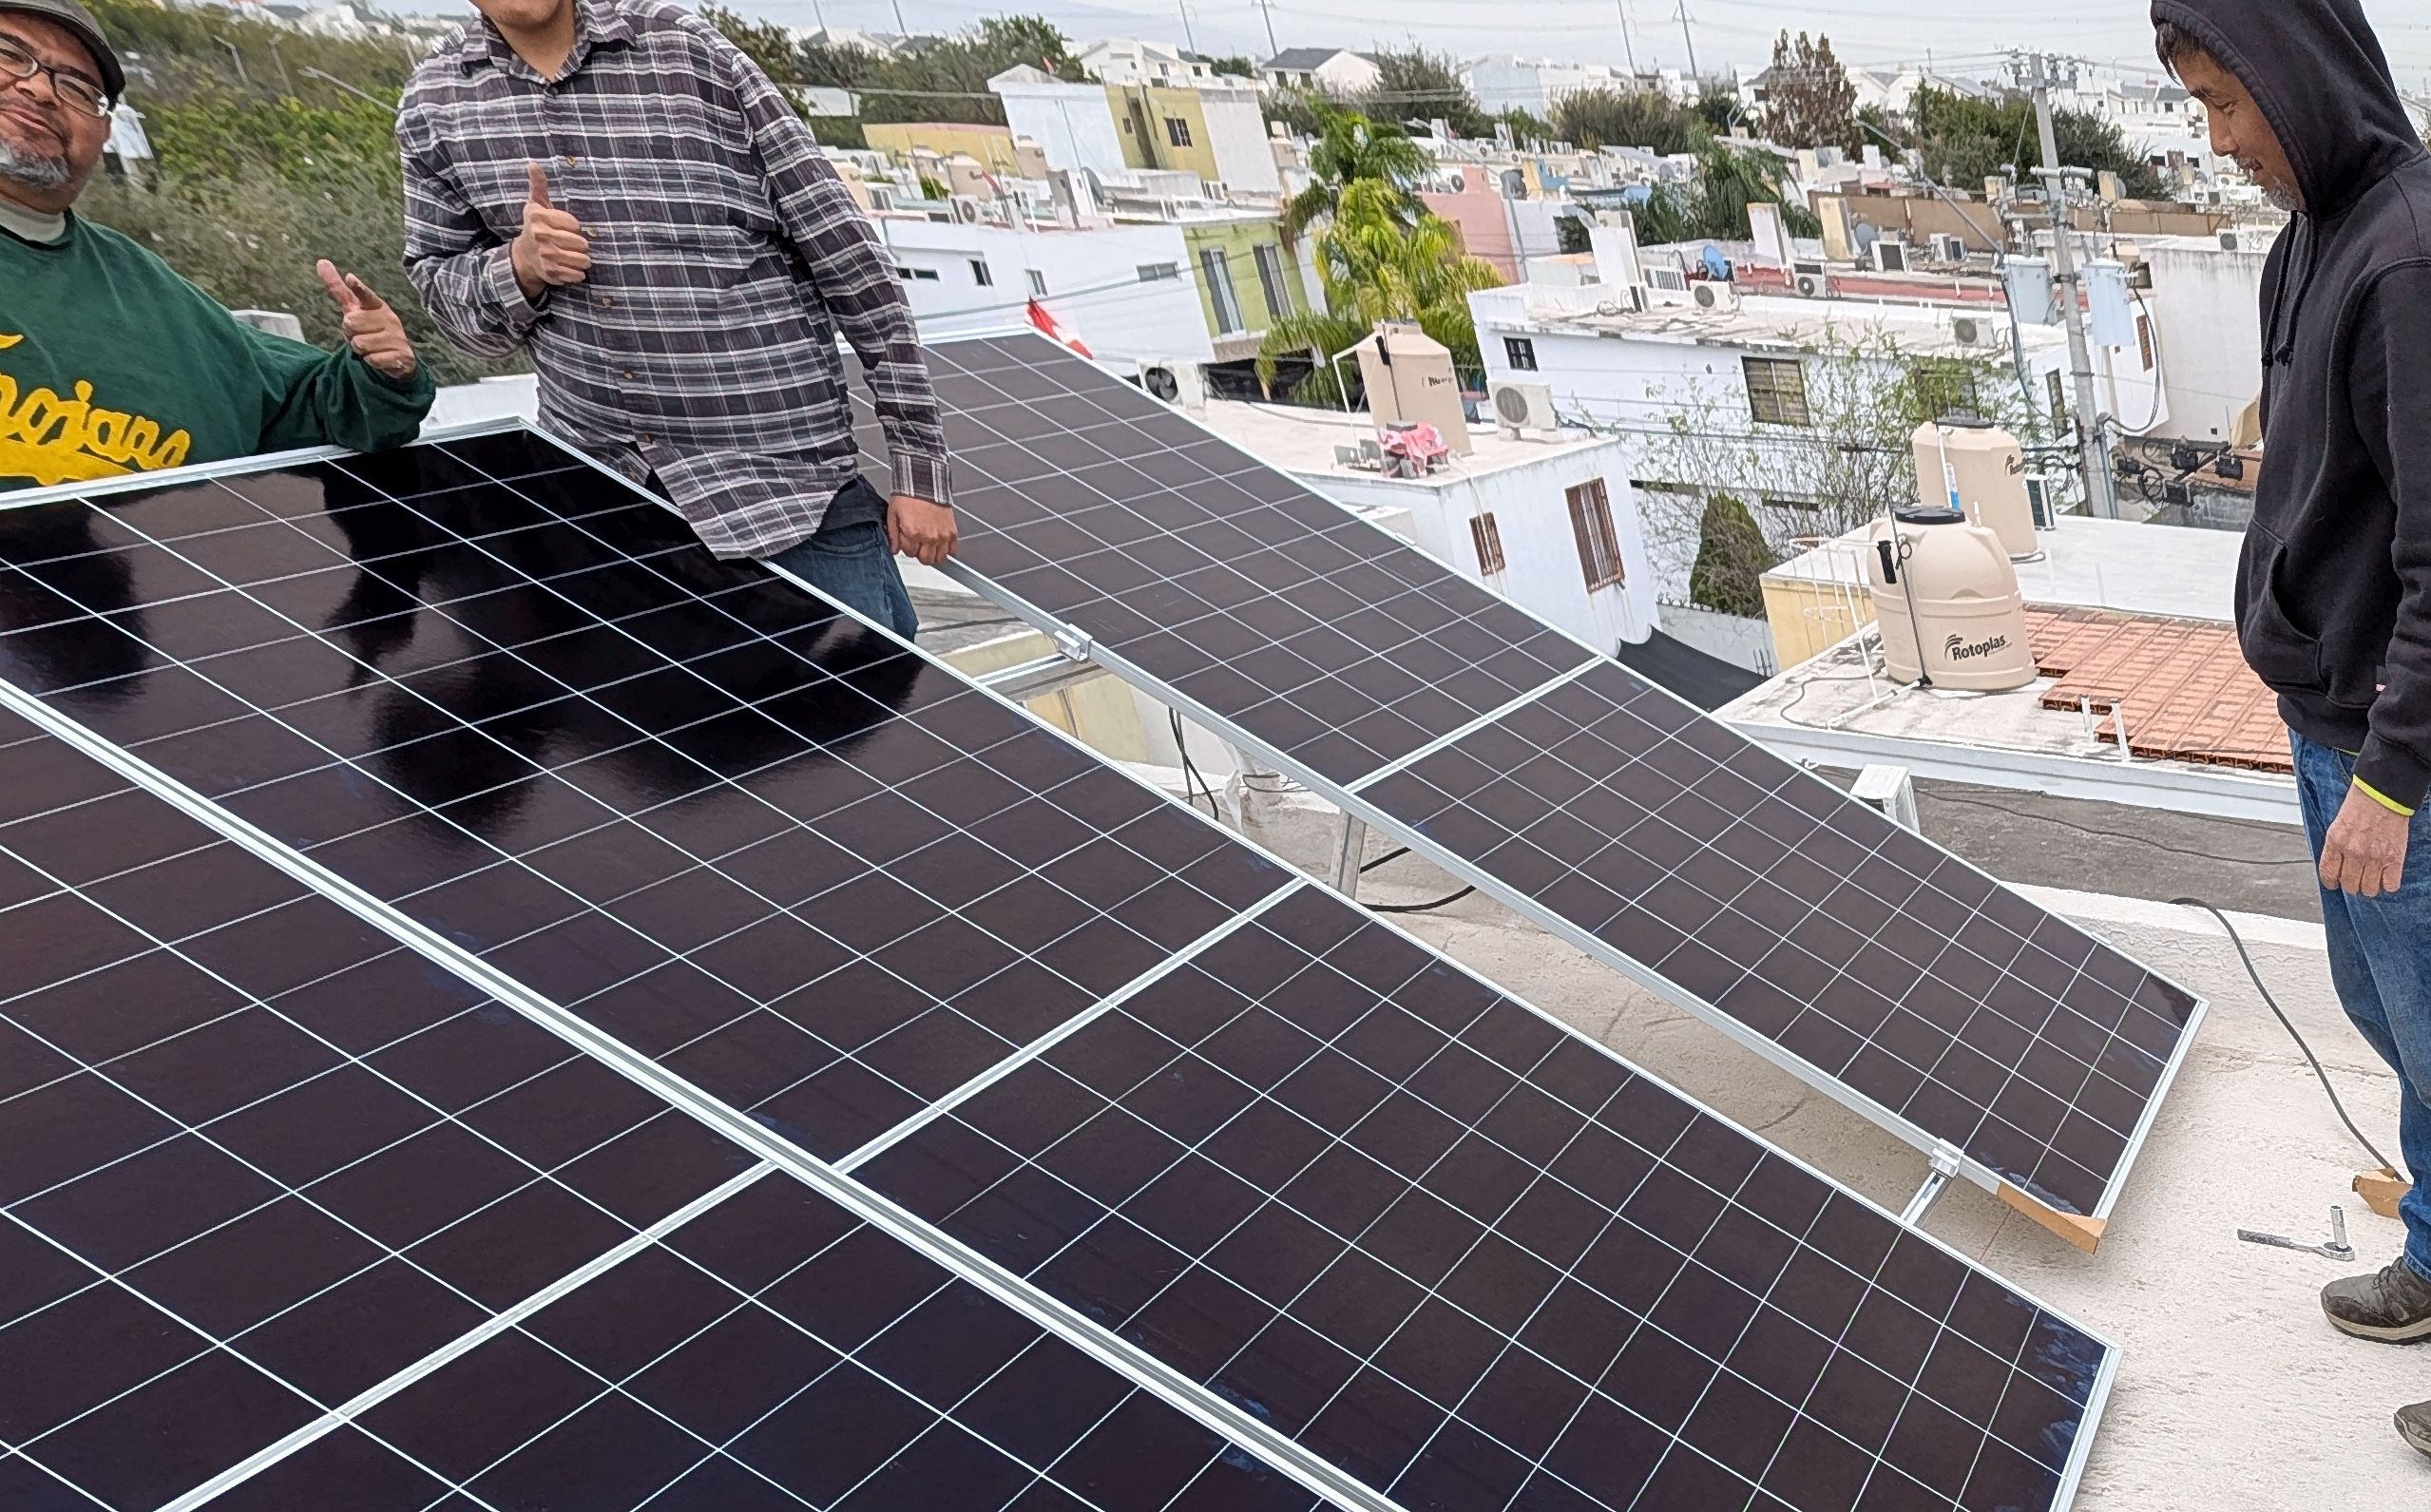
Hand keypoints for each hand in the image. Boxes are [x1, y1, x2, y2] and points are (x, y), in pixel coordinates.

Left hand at [315, 260, 416, 379]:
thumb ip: (338, 288)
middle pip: (351, 323)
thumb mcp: (355, 308)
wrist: (397, 356)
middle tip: (362, 335)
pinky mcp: (400, 355)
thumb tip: (321, 261)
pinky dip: (370, 361)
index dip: (358, 287)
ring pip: (360, 343)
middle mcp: (389, 318)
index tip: (349, 278)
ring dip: (360, 350)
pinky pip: (371, 359)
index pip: (366, 295)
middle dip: (351, 334)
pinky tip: (379, 357)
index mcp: (377, 305)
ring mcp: (396, 336)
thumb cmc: (370, 328)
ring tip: (371, 348)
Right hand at [510, 161, 589, 301]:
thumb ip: (539, 185)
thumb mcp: (536, 204)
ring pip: (581, 260)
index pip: (573, 223)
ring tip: (578, 256)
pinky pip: (576, 275)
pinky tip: (573, 268)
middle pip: (579, 243)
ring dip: (583, 259)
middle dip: (582, 244)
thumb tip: (532, 163)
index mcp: (538, 217)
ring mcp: (545, 256)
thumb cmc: (536, 226)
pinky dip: (578, 273)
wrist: (524, 256)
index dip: (575, 226)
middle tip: (577, 244)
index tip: (570, 227)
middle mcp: (540, 236)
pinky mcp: (551, 273)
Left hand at [888, 494, 957, 567]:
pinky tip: (943, 546)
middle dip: (920, 555)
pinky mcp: (952, 531)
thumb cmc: (906, 497)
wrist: (924, 483)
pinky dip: (948, 551)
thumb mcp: (893, 515)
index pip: (910, 554)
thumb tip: (894, 551)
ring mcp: (942, 536)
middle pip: (926, 560)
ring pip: (940, 558)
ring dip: (934, 556)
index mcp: (912, 534)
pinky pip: (953, 549)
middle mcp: (928, 538)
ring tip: (931, 549)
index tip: (908, 541)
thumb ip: (893, 535)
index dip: (907, 548)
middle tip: (919, 547)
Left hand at [2320, 784, 2412, 896]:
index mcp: (2335, 842)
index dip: (2330, 882)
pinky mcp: (2395, 858)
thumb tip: (2334, 866)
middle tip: (2355, 879)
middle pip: (2349, 885)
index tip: (2334, 884)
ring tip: (2371, 879)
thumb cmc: (2360, 806)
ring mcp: (2375, 857)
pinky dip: (2388, 884)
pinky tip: (2386, 877)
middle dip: (2351, 885)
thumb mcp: (2337, 825)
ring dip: (2369, 887)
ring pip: (2369, 889)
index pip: (2328, 873)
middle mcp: (2354, 852)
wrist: (2383, 794)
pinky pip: (2391, 885)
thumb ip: (2335, 847)